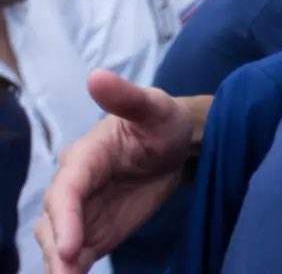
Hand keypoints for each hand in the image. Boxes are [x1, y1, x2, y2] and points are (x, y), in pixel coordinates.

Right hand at [37, 71, 193, 273]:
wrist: (176, 143)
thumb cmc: (162, 120)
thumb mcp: (152, 106)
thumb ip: (127, 96)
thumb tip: (97, 76)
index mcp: (83, 157)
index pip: (66, 191)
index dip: (65, 218)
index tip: (72, 247)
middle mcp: (75, 187)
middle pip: (55, 223)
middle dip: (58, 250)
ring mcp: (83, 212)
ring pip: (59, 242)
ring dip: (61, 265)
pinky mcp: (96, 230)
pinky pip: (79, 254)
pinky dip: (75, 270)